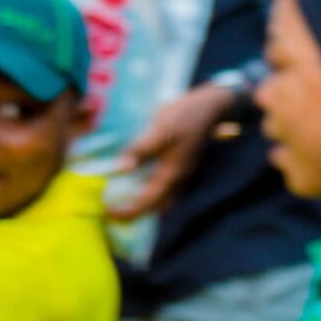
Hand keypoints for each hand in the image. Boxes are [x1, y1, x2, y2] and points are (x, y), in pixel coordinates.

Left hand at [107, 83, 238, 220]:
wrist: (211, 106)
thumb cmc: (185, 116)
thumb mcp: (160, 130)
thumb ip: (141, 149)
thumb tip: (120, 169)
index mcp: (173, 173)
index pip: (149, 201)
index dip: (129, 210)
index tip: (108, 214)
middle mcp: (179, 178)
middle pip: (158, 206)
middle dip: (137, 213)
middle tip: (114, 213)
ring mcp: (182, 172)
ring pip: (163, 198)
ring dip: (145, 204)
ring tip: (124, 202)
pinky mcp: (180, 164)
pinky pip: (165, 186)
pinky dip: (151, 192)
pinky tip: (139, 183)